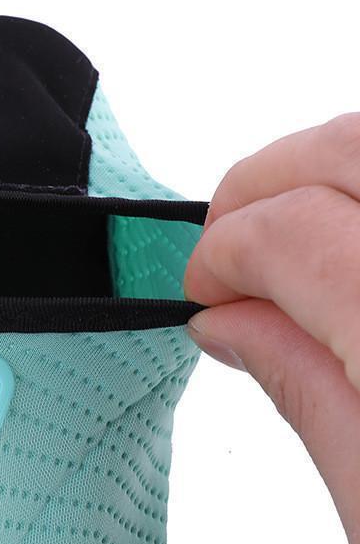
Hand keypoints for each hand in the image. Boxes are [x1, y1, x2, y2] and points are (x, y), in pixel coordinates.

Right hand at [184, 114, 359, 543]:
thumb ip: (305, 395)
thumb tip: (228, 321)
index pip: (292, 235)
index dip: (222, 256)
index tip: (200, 288)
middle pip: (347, 148)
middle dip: (266, 181)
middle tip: (229, 237)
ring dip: (325, 167)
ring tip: (291, 226)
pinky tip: (349, 228)